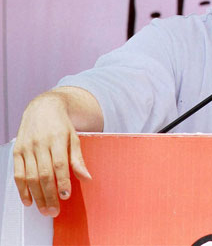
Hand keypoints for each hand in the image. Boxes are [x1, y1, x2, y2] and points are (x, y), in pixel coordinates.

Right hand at [13, 93, 91, 216]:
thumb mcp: (74, 138)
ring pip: (30, 176)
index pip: (59, 164)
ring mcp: (27, 147)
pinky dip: (22, 189)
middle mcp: (40, 144)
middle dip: (49, 195)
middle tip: (54, 211)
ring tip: (44, 210)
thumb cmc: (61, 125)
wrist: (43, 108)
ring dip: (37, 196)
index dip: (62, 181)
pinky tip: (28, 200)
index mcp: (57, 139)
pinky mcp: (17, 151)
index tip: (66, 196)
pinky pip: (18, 174)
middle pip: (44, 174)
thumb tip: (87, 178)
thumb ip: (78, 159)